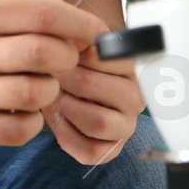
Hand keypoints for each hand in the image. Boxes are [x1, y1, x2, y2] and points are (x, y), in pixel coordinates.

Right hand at [0, 0, 108, 148]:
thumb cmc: (3, 43)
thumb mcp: (15, 7)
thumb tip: (82, 23)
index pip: (45, 13)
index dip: (82, 24)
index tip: (100, 35)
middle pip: (40, 51)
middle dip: (68, 58)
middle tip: (70, 61)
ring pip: (32, 92)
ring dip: (51, 91)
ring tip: (47, 85)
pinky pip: (20, 128)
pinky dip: (35, 123)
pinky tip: (30, 112)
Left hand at [41, 41, 147, 164]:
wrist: (55, 93)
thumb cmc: (68, 69)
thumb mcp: (70, 47)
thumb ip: (75, 37)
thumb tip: (76, 37)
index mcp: (130, 68)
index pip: (110, 56)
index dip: (79, 55)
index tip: (65, 55)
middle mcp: (134, 98)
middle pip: (96, 87)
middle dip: (66, 80)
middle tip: (53, 77)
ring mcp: (125, 126)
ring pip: (98, 122)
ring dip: (68, 108)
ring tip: (57, 98)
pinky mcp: (110, 150)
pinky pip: (90, 150)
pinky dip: (67, 135)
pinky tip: (59, 120)